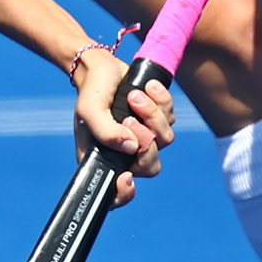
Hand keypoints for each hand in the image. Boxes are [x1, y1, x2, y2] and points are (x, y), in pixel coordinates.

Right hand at [67, 44, 174, 205]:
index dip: (124, 193)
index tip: (125, 176)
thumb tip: (132, 147)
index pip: (117, 193)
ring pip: (165, 139)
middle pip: (151, 166)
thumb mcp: (89, 110)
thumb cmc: (91, 93)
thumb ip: (106, 131)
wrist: (103, 68)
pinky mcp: (158, 121)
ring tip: (134, 94)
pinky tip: (146, 87)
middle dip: (146, 141)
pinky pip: (172, 118)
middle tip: (128, 118)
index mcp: (105, 160)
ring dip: (152, 114)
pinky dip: (161, 100)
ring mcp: (145, 138)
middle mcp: (127, 154)